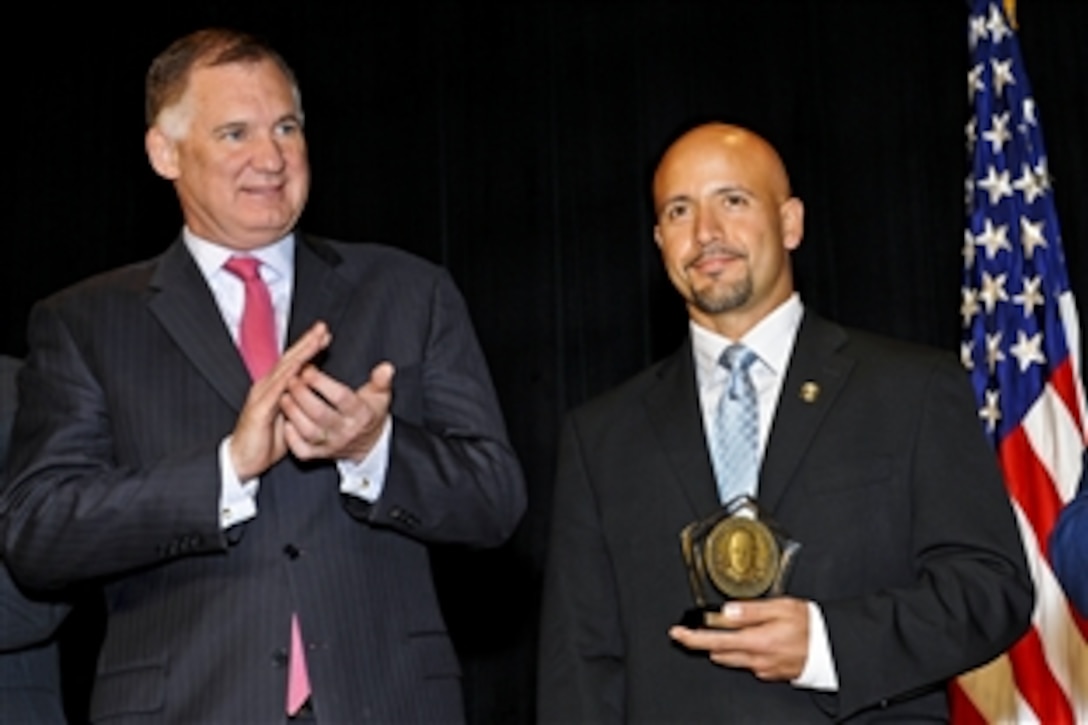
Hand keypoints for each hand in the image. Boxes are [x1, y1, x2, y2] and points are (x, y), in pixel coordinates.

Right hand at [229, 322, 331, 479]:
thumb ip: (300, 402)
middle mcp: (266, 387)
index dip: (308, 348)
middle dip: (307, 342)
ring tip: (315, 339)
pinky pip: (277, 390)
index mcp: (274, 388)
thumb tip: (315, 393)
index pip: (293, 363)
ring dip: (301, 353)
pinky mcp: (260, 409)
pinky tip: (300, 366)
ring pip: (284, 369)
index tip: (325, 335)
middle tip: (323, 328)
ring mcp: (262, 396)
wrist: (242, 460)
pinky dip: (289, 377)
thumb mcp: (290, 417)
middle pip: (289, 359)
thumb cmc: (266, 441)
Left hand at [281, 360, 395, 462]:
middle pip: (320, 414)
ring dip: (293, 412)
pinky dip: (291, 437)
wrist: (370, 444)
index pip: (340, 398)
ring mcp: (331, 445)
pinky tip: (285, 420)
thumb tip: (386, 367)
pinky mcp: (320, 455)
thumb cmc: (371, 413)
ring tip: (284, 395)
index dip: (322, 383)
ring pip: (308, 431)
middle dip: (302, 395)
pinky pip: (302, 451)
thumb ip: (381, 380)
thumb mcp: (380, 395)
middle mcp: (346, 431)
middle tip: (291, 379)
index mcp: (361, 414)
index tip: (308, 369)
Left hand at [668, 597, 809, 680]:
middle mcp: (757, 660)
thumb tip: (726, 612)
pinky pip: (749, 664)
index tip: (677, 633)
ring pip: (733, 660)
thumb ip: (751, 610)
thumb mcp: (781, 607)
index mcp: (757, 641)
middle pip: (719, 653)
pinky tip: (756, 639)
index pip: (714, 643)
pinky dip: (745, 652)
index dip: (692, 638)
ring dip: (726, 646)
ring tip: (733, 630)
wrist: (835, 648)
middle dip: (708, 641)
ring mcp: (764, 670)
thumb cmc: (812, 626)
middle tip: (704, 627)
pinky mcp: (771, 674)